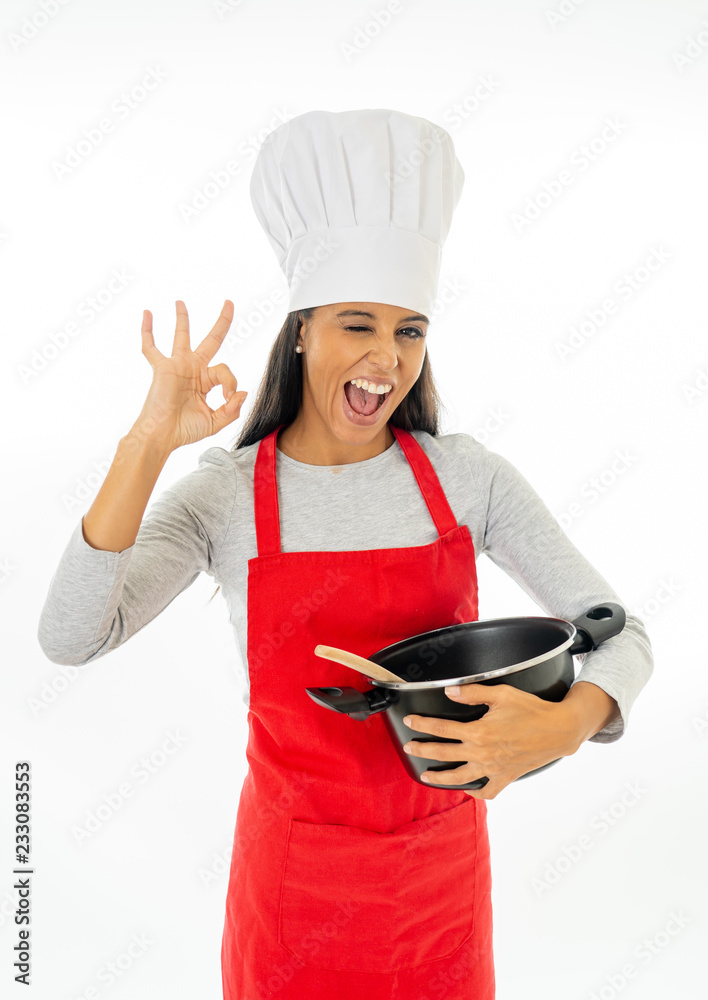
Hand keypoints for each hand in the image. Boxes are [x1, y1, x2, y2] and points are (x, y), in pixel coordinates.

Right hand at [132, 299, 246, 452]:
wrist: (162, 436)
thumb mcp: (215, 422)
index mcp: (206, 381)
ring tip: (180, 302)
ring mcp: (177, 366)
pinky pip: (151, 347)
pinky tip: (147, 314)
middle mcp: (193, 370)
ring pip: (182, 336)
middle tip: (229, 303)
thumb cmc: (184, 430)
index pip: (225, 371)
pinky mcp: (162, 368)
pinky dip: (147, 331)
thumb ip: (232, 410)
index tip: (227, 397)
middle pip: (211, 340)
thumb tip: (242, 392)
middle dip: (221, 322)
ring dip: (182, 318)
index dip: (231, 381)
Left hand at [401, 683, 582, 799]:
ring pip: (459, 778)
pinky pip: (487, 791)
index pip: (442, 728)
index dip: (422, 724)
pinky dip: (475, 793)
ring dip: (440, 777)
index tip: (410, 722)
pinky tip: (467, 789)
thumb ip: (472, 692)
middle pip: (444, 753)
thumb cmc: (532, 710)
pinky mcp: (505, 777)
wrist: (559, 730)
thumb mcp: (501, 694)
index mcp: (479, 731)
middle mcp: (483, 753)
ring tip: (426, 776)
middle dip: (423, 750)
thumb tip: (449, 691)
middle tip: (409, 747)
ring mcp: (493, 768)